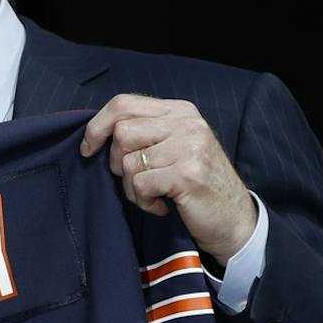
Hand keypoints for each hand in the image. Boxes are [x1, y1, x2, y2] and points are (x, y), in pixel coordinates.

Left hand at [80, 94, 257, 263]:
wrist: (234, 219)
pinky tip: (162, 206)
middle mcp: (187, 123)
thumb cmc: (196, 185)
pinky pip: (140, 185)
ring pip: (128, 163)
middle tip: (138, 181)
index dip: (97, 126)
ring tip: (154, 196)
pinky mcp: (187, 174)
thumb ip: (145, 133)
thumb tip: (97, 133)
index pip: (123, 103)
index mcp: (180, 111)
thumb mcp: (174, 147)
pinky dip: (144, 202)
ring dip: (132, 189)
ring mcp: (189, 146)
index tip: (88, 149)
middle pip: (121, 133)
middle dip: (116, 164)